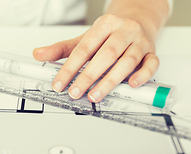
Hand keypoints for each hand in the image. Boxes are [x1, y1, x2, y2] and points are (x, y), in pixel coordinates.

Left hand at [33, 14, 158, 102]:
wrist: (137, 20)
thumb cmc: (108, 35)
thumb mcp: (83, 39)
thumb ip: (60, 49)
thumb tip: (38, 54)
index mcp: (104, 25)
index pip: (84, 49)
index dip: (70, 68)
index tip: (59, 84)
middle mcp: (124, 31)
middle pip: (106, 55)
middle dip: (88, 76)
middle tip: (75, 92)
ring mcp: (140, 41)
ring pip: (127, 61)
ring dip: (110, 81)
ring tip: (94, 95)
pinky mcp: (152, 52)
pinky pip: (151, 63)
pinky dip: (143, 75)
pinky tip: (132, 85)